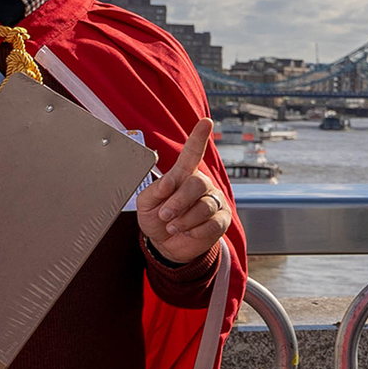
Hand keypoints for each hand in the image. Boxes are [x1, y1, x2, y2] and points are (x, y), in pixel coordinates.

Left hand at [136, 118, 228, 264]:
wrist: (166, 245)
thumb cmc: (157, 220)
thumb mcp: (146, 204)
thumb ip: (154, 191)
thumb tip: (169, 183)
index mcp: (183, 175)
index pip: (192, 153)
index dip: (199, 138)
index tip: (206, 123)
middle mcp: (201, 185)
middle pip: (197, 183)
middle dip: (178, 202)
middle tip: (165, 215)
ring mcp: (214, 201)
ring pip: (204, 206)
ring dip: (184, 220)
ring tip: (173, 226)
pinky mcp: (222, 220)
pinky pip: (212, 223)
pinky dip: (195, 231)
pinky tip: (188, 231)